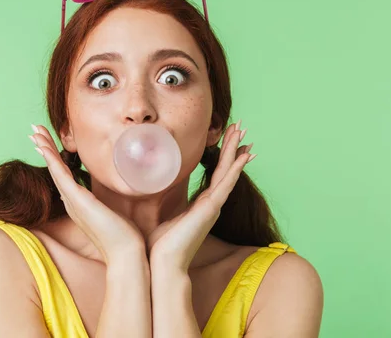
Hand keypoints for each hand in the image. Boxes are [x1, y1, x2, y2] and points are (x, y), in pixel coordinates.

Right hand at [30, 124, 145, 264]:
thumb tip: (127, 192)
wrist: (127, 254)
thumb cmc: (126, 238)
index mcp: (80, 205)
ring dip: (44, 148)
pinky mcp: (78, 201)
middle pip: (55, 170)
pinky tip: (44, 146)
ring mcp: (73, 202)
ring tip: (34, 131)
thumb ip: (116, 203)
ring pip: (54, 169)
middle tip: (35, 131)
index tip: (50, 143)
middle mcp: (73, 203)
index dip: (56, 158)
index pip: (65, 176)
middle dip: (45, 149)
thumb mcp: (118, 214)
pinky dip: (51, 159)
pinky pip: (60, 175)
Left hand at [147, 120, 254, 271]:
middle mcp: (210, 205)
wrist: (162, 263)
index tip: (228, 140)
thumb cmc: (158, 246)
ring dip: (235, 150)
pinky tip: (243, 155)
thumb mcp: (161, 218)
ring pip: (228, 172)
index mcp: (200, 206)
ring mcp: (213, 206)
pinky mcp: (211, 209)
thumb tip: (147, 190)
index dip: (222, 157)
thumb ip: (160, 203)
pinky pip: (225, 183)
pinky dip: (235, 168)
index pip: (215, 176)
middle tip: (239, 126)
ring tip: (243, 131)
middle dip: (232, 147)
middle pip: (225, 169)